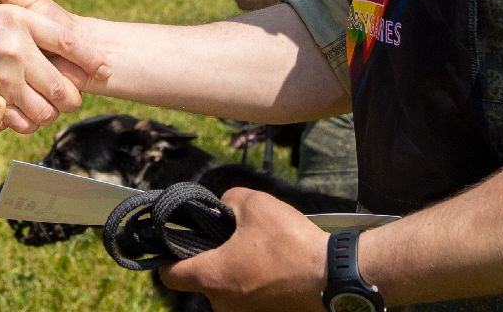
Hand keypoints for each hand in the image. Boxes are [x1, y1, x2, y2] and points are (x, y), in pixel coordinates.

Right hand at [0, 0, 108, 133]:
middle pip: (61, 86)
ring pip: (42, 110)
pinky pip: (12, 120)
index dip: (91, 58)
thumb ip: (30, 3)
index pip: (68, 40)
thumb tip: (49, 24)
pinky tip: (21, 115)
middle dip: (71, 97)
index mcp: (19, 19)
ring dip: (47, 113)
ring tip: (47, 108)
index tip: (106, 68)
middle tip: (72, 97)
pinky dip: (20, 122)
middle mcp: (12, 47)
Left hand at [158, 186, 329, 309]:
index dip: (169, 256)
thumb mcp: (253, 203)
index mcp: (211, 278)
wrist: (333, 276)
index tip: (181, 241)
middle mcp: (222, 304)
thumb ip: (228, 201)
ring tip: (259, 249)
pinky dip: (255, 282)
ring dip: (236, 270)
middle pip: (202, 280)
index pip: (169, 276)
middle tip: (232, 236)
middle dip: (213, 257)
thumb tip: (223, 208)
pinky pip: (249, 297)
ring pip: (228, 289)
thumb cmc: (289, 242)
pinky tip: (274, 265)